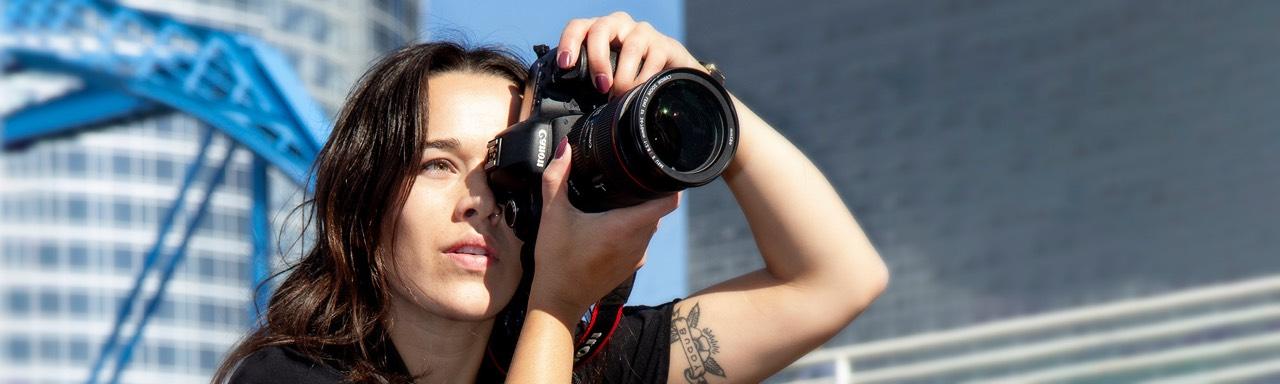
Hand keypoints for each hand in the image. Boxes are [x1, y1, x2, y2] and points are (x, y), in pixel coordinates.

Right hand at [528, 138, 678, 320]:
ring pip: (651, 225)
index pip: (668, 201)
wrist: (558, 301)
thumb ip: (556, 178)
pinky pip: (641, 240)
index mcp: (625, 227)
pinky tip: (610, 225)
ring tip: (620, 198)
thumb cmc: (557, 261)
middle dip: (649, 192)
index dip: (670, 182)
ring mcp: (637, 256)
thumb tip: (566, 148)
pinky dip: (632, 230)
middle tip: (632, 176)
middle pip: (658, 210)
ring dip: (640, 212)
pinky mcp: (632, 267)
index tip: (661, 168)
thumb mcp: (552, 215)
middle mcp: (638, 242)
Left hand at [555, 12, 704, 97]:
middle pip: (601, 29)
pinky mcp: (665, 44)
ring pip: (630, 47)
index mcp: (599, 33)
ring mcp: (642, 32)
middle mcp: (619, 26)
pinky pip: (654, 58)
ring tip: (621, 94)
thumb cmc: (631, 79)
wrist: (670, 77)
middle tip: (601, 86)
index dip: (569, 42)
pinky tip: (641, 91)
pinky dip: (644, 78)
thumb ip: (588, 89)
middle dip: (597, 60)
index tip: (565, 65)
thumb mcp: (608, 80)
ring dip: (623, 76)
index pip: (578, 27)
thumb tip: (567, 124)